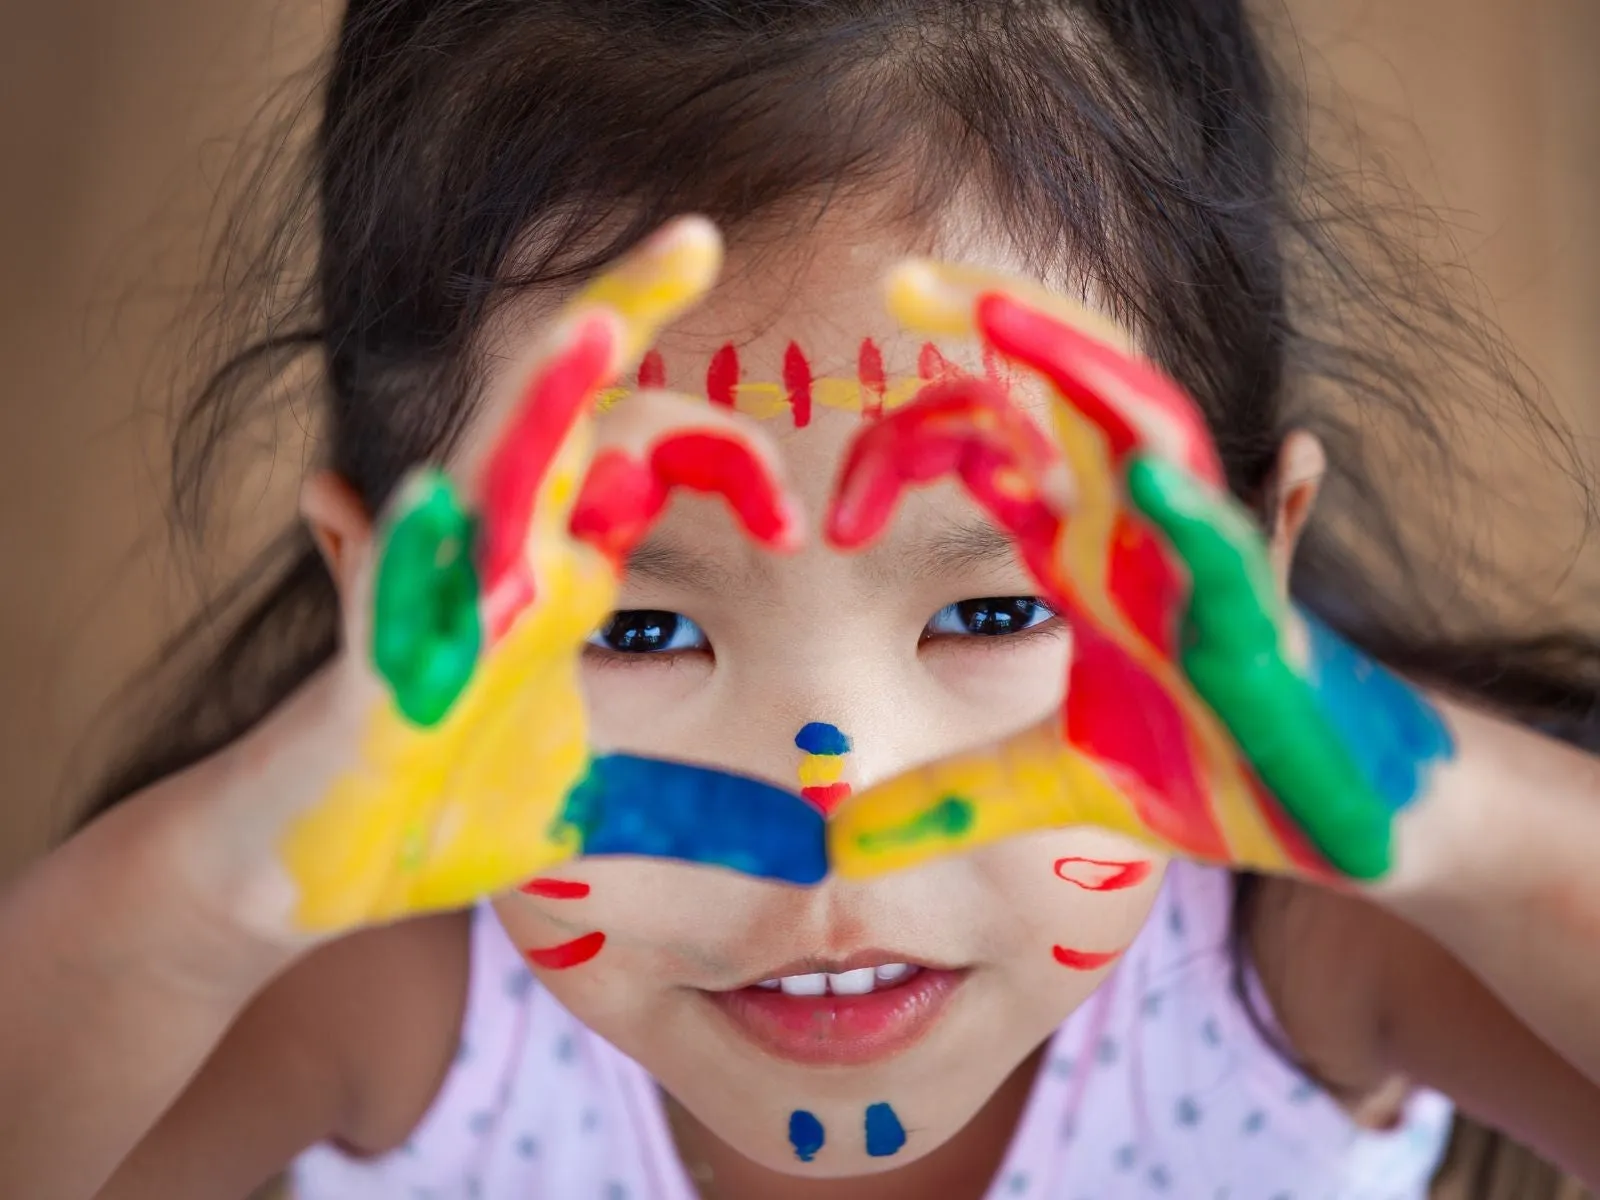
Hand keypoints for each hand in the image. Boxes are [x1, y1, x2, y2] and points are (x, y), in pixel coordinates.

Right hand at [225, 218, 825, 940]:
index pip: (642, 454)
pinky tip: (407, 498)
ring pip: (482, 468)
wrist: (309, 874)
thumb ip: (686, 803)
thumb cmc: (445, 817)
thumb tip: (792, 835)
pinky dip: (399, 551)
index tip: (794, 526)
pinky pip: (383, 594)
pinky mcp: (366, 676)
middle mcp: (493, 558)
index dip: (725, 458)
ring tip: (597, 324)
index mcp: (555, 568)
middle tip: (697, 238)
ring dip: (538, 397)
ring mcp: (427, 605)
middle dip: (621, 314)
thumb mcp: (596, 808)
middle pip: (561, 406)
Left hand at [824, 261, 1455, 883]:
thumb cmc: (1210, 769)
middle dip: (999, 319)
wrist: (1336, 819)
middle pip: (1072, 388)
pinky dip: (1193, 512)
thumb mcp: (1051, 782)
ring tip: (1005, 317)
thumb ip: (949, 799)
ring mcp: (1201, 567)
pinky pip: (1231, 551)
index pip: (991, 443)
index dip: (907, 450)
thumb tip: (842, 837)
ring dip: (1083, 369)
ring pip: (1152, 432)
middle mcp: (1138, 530)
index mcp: (1084, 546)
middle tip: (901, 280)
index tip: (836, 524)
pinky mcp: (1262, 631)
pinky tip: (1148, 483)